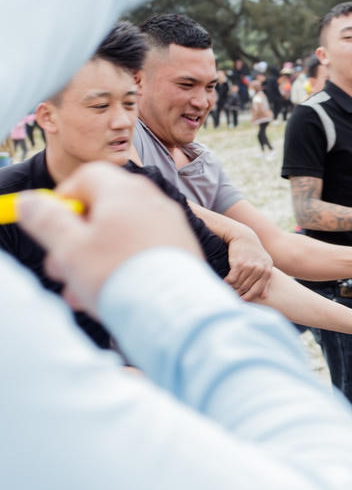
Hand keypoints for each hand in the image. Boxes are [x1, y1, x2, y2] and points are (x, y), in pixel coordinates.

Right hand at [17, 163, 202, 313]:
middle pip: (104, 210)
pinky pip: (144, 253)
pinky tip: (111, 298)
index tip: (52, 225)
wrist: (176, 312)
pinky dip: (124, 270)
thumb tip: (30, 202)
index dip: (64, 199)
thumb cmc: (120, 276)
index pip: (88, 176)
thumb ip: (46, 220)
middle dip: (76, 241)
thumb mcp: (69, 248)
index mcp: (125, 192)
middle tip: (60, 268)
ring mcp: (172, 227)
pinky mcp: (183, 252)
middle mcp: (154, 202)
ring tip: (80, 294)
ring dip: (95, 262)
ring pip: (122, 238)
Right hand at [225, 232, 273, 299]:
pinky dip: (227, 283)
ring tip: (227, 291)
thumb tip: (264, 296)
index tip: (242, 300)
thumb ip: (266, 279)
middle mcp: (259, 269)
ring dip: (232, 289)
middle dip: (239, 293)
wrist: (243, 236)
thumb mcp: (265, 263)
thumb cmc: (254, 251)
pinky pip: (232, 279)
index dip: (249, 296)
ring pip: (239, 284)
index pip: (258, 289)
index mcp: (267, 270)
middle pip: (247, 288)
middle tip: (232, 296)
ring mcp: (249, 267)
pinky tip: (224, 283)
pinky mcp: (238, 264)